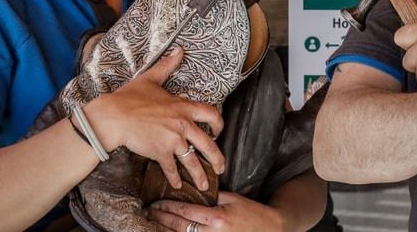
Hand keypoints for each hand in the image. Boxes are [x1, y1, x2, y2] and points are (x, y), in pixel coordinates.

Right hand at [86, 47, 225, 190]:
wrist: (114, 116)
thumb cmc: (130, 97)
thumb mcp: (151, 78)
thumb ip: (168, 66)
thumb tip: (179, 50)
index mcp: (183, 107)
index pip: (212, 114)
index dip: (219, 124)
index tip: (219, 132)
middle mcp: (183, 125)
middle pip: (208, 144)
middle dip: (217, 158)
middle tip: (221, 168)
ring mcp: (173, 140)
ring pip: (193, 161)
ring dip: (199, 175)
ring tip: (204, 186)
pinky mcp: (160, 153)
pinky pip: (171, 168)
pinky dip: (174, 178)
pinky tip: (177, 185)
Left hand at [148, 191, 283, 231]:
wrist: (270, 230)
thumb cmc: (252, 213)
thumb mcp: (233, 199)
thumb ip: (213, 195)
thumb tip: (194, 189)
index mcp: (216, 218)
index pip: (184, 211)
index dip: (167, 207)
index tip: (154, 203)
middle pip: (179, 227)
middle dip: (161, 219)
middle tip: (147, 213)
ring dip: (166, 231)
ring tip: (152, 224)